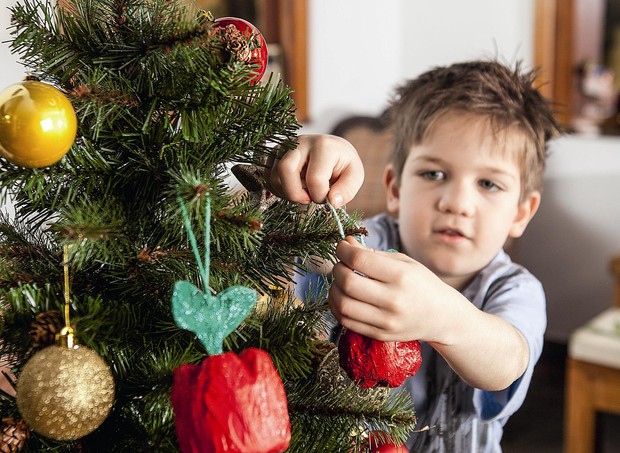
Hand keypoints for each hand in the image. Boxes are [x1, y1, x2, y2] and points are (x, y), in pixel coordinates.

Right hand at [263, 134, 363, 206]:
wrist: (332, 149)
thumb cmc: (342, 164)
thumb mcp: (355, 175)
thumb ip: (347, 190)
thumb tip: (332, 201)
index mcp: (323, 145)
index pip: (315, 179)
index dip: (320, 196)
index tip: (327, 198)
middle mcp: (300, 142)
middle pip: (285, 170)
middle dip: (295, 194)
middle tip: (308, 200)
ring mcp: (284, 146)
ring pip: (273, 175)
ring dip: (286, 193)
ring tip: (302, 194)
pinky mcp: (274, 154)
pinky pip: (267, 177)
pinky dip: (278, 190)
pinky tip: (293, 189)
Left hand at [328, 237, 452, 341]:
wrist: (442, 316)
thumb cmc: (422, 284)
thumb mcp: (403, 262)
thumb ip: (373, 253)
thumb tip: (346, 243)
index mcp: (401, 276)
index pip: (360, 260)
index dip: (343, 250)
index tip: (342, 247)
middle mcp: (393, 300)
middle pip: (348, 282)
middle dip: (337, 269)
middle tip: (341, 264)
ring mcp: (386, 321)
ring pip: (343, 304)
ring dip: (333, 289)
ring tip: (339, 282)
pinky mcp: (380, 334)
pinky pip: (346, 321)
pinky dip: (337, 307)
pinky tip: (342, 297)